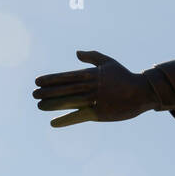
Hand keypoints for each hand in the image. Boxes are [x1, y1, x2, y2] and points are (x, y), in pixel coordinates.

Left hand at [33, 50, 154, 126]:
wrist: (141, 92)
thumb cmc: (125, 77)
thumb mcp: (109, 62)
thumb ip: (92, 57)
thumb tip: (76, 52)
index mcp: (91, 74)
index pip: (66, 76)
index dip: (51, 79)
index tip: (37, 81)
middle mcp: (90, 86)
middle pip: (65, 89)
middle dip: (48, 91)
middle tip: (33, 93)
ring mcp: (94, 100)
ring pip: (69, 102)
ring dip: (53, 104)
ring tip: (38, 105)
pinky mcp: (99, 113)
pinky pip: (79, 116)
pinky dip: (66, 119)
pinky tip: (53, 122)